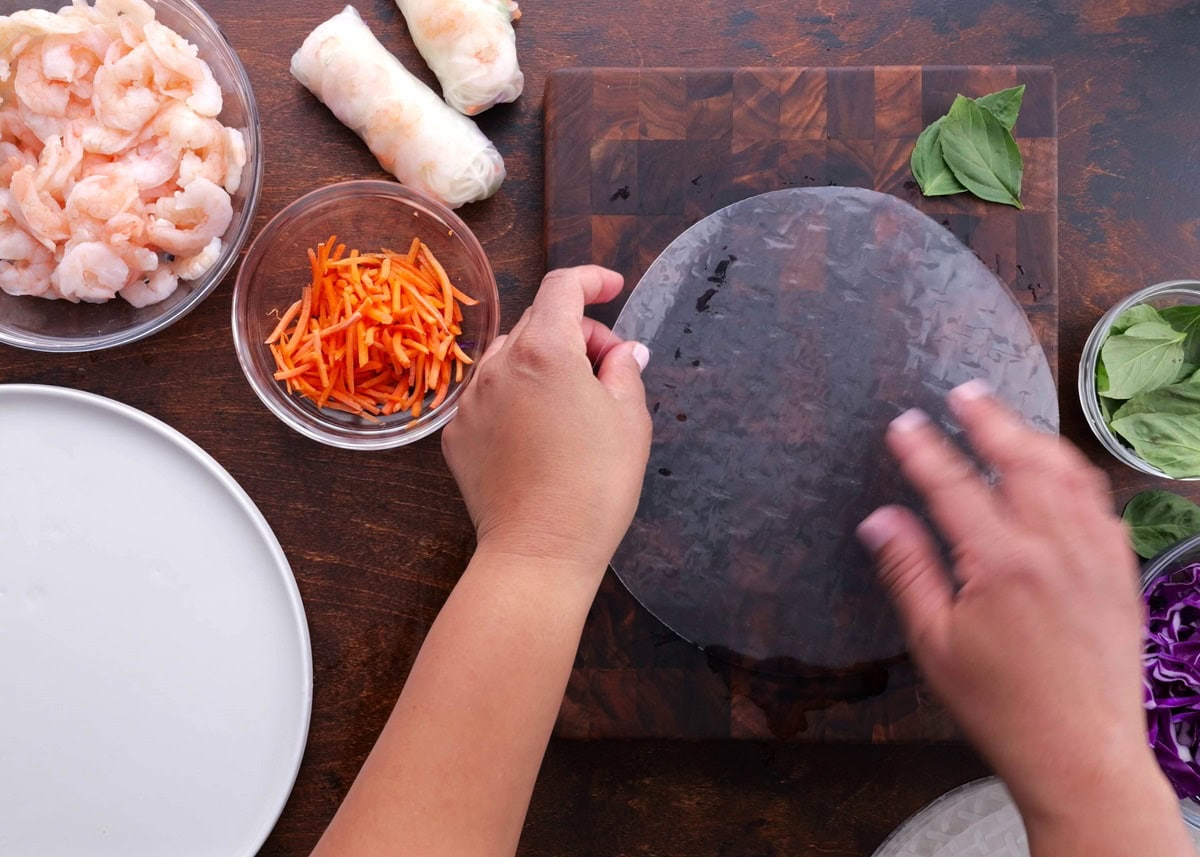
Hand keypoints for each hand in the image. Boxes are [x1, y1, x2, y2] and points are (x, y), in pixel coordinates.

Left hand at [442, 266, 651, 573]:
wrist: (539, 552)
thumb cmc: (595, 485)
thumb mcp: (629, 419)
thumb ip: (624, 369)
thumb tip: (622, 352)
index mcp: (545, 350)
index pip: (563, 288)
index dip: (591, 279)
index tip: (612, 287)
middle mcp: (498, 365)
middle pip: (538, 323)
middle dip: (576, 334)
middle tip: (609, 370)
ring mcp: (471, 400)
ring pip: (510, 358)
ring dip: (542, 364)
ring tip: (572, 405)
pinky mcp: (457, 434)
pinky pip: (489, 396)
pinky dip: (516, 398)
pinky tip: (539, 434)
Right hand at [857, 381, 1170, 827]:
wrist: (1081, 752)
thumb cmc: (1000, 706)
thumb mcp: (934, 644)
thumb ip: (909, 572)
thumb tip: (880, 520)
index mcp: (1001, 563)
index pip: (954, 485)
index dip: (924, 449)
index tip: (904, 423)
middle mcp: (1054, 547)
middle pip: (1019, 460)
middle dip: (988, 420)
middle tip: (964, 392)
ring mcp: (1094, 555)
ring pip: (1067, 473)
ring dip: (1034, 438)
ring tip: (1007, 420)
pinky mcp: (1120, 572)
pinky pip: (1100, 504)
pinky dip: (1075, 474)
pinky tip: (1059, 473)